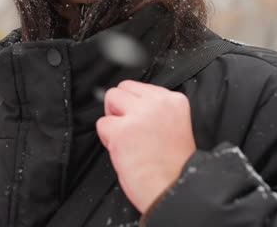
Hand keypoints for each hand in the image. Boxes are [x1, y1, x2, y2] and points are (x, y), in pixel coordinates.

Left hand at [96, 80, 195, 213]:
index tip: (138, 122)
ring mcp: (139, 115)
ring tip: (127, 140)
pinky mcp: (121, 131)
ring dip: (113, 119)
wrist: (174, 189)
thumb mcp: (174, 125)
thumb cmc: (173, 167)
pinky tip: (123, 151)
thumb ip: (156, 110)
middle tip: (129, 130)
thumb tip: (130, 104)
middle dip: (120, 107)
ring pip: (110, 98)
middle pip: (122, 89)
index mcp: (174, 101)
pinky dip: (107, 139)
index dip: (133, 105)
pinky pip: (102, 124)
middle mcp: (157, 103)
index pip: (140, 87)